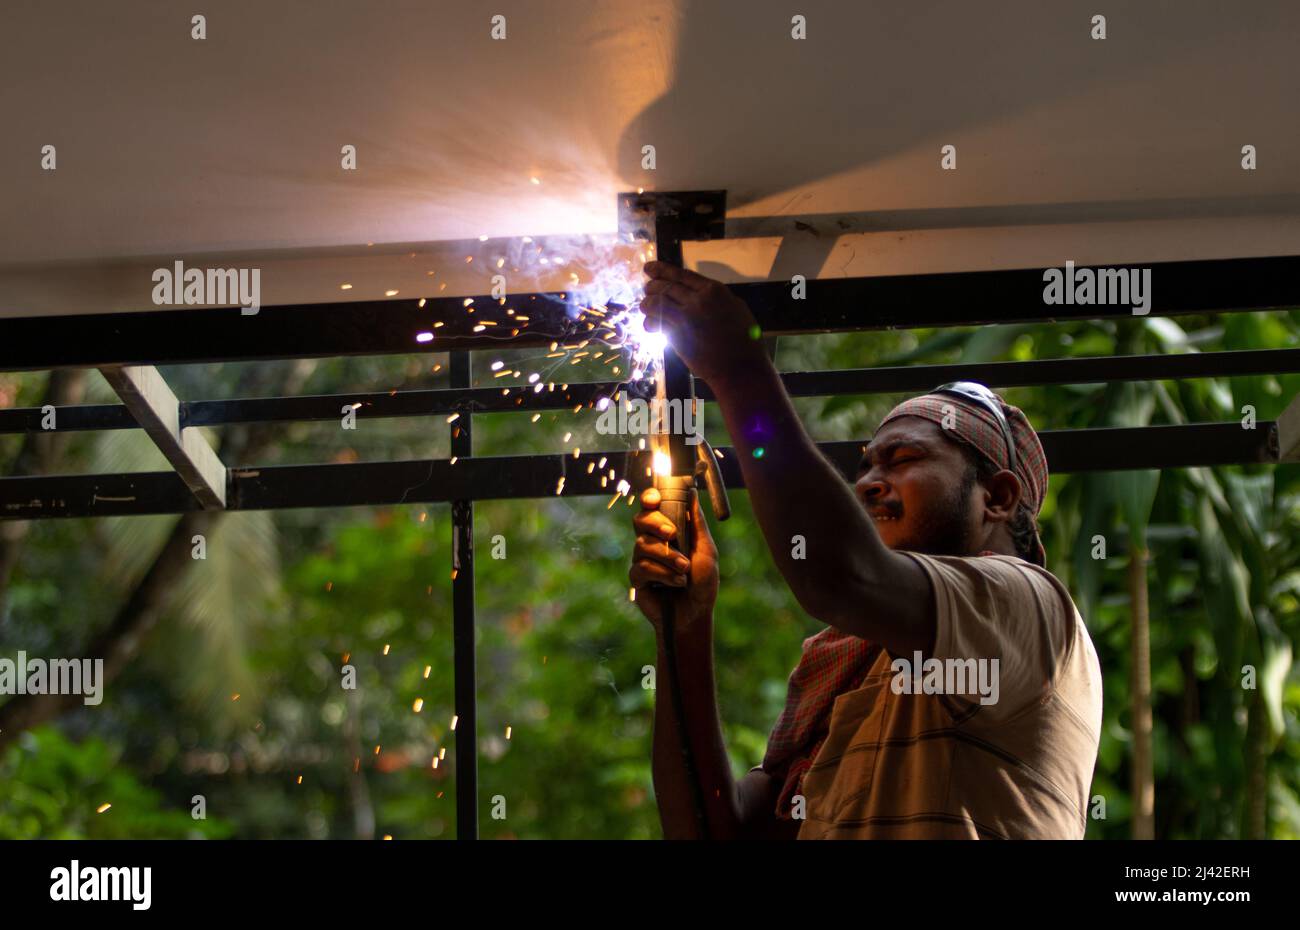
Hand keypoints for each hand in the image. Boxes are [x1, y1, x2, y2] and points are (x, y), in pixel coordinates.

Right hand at [629, 487, 719, 631]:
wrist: (696, 614)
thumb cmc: (703, 583)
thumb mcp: (706, 550)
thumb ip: (697, 523)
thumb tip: (692, 493)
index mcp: (669, 531)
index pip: (652, 507)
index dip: (649, 498)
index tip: (655, 498)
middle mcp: (653, 542)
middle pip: (640, 520)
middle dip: (655, 523)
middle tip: (671, 534)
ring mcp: (643, 560)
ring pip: (642, 544)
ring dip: (667, 556)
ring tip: (684, 570)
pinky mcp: (637, 579)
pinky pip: (641, 567)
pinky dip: (661, 574)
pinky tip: (675, 583)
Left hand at [642, 262, 767, 385]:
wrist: (741, 368)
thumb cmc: (745, 342)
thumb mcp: (736, 308)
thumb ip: (716, 299)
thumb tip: (699, 294)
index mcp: (714, 290)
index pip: (681, 274)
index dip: (662, 269)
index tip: (649, 268)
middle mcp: (698, 300)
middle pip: (666, 286)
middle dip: (652, 286)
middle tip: (646, 289)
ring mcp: (686, 317)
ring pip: (657, 302)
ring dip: (647, 304)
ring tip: (645, 307)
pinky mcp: (677, 336)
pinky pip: (656, 323)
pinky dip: (649, 322)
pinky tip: (649, 325)